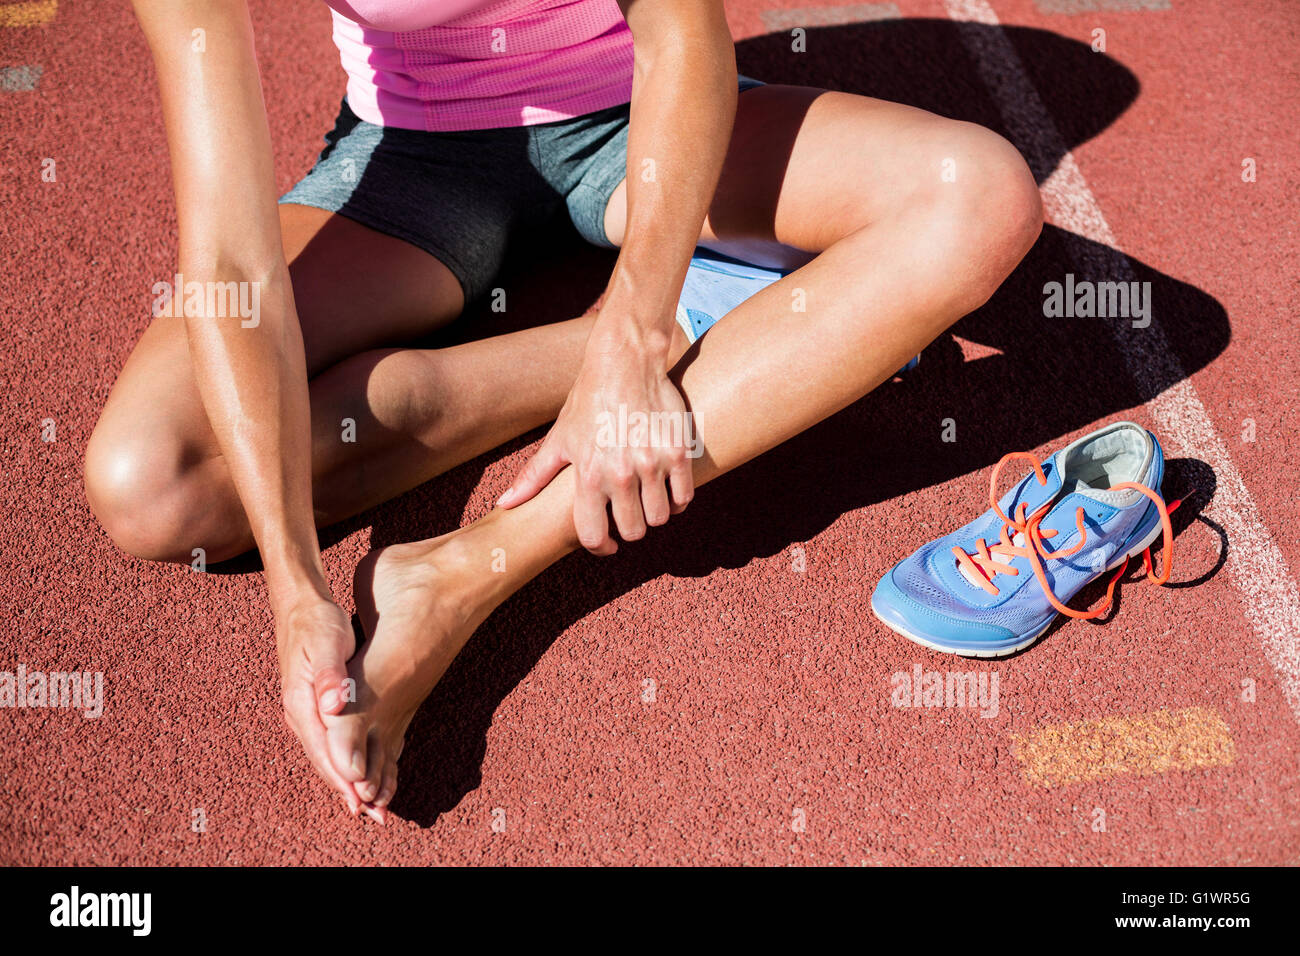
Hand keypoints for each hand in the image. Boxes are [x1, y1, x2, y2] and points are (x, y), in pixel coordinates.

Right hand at [274, 596, 369, 816]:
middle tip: (373, 814)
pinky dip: (345, 762)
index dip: (343, 777)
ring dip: (347, 780)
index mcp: (300, 703)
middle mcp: (299, 714)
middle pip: (324, 761)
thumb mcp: (327, 643)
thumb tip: (333, 707)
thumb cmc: (316, 622)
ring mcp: (306, 713)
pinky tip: (359, 773)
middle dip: (347, 789)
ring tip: (370, 804)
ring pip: (326, 755)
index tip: (362, 800)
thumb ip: (329, 677)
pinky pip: (330, 743)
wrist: (301, 606)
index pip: (323, 750)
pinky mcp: (316, 708)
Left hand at [498, 331, 695, 552]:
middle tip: (628, 513)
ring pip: (660, 518)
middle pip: (633, 531)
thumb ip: (533, 477)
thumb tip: (504, 504)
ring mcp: (651, 463)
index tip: (609, 545)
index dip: (601, 548)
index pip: (594, 536)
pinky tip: (666, 487)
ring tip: (647, 499)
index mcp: (588, 475)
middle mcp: (620, 473)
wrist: (625, 363)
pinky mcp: (677, 453)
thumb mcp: (559, 438)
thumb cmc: (588, 401)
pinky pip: (684, 497)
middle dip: (630, 528)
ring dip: (654, 514)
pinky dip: (677, 499)